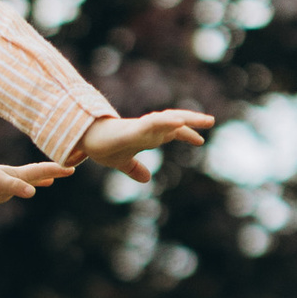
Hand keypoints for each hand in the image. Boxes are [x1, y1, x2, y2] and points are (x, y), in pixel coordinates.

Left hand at [0, 156, 69, 210]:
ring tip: (53, 180)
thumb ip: (15, 186)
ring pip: (31, 180)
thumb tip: (33, 193)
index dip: (56, 170)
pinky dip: (29, 188)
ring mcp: (10, 183)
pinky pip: (21, 188)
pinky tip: (31, 190)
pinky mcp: (2, 190)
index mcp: (18, 174)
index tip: (72, 167)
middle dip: (54, 171)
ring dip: (43, 179)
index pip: (41, 170)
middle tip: (71, 169)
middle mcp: (16, 176)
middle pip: (39, 173)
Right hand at [78, 107, 214, 184]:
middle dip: (193, 121)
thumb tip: (146, 179)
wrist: (85, 141)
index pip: (172, 132)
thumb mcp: (122, 163)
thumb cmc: (103, 147)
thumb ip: (135, 169)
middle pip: (175, 122)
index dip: (186, 134)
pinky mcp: (134, 129)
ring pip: (169, 119)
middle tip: (211, 121)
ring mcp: (142, 127)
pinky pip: (154, 124)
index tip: (200, 141)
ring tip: (205, 120)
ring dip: (187, 118)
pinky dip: (167, 122)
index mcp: (147, 136)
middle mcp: (148, 129)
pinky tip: (179, 122)